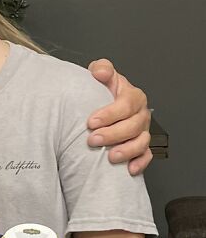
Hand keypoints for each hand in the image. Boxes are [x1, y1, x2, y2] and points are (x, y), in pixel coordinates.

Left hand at [87, 59, 151, 175]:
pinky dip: (139, 163)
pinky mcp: (141, 146)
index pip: (126, 105)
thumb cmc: (102, 89)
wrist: (102, 103)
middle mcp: (140, 114)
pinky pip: (146, 156)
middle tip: (93, 140)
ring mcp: (142, 131)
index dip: (110, 114)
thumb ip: (102, 68)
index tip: (91, 122)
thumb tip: (101, 72)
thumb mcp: (101, 73)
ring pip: (141, 142)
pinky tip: (128, 168)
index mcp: (133, 96)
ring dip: (126, 151)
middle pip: (133, 126)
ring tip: (109, 156)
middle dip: (113, 135)